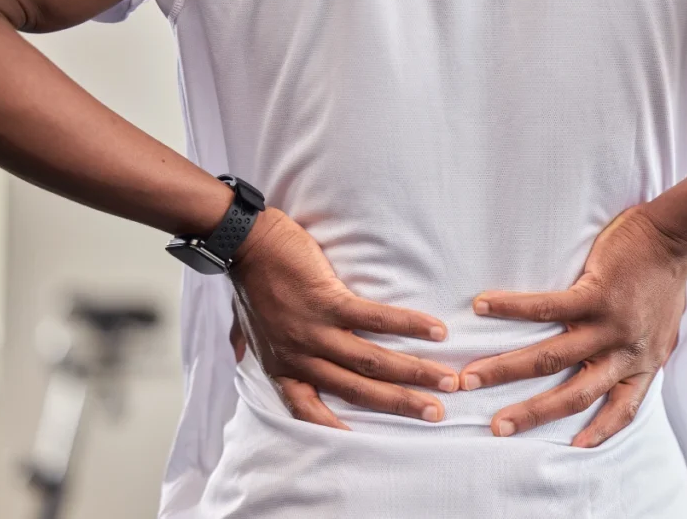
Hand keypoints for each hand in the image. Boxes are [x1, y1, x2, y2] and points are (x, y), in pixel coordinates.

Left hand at [228, 208, 459, 428]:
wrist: (243, 241)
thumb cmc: (250, 281)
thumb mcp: (245, 324)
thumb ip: (248, 343)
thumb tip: (239, 353)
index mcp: (282, 366)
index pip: (308, 410)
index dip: (334, 430)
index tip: (364, 445)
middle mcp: (300, 356)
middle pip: (357, 390)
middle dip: (400, 404)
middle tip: (436, 413)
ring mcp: (314, 331)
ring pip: (371, 362)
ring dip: (413, 373)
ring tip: (447, 379)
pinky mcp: (327, 301)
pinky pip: (375, 319)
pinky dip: (408, 325)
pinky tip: (435, 331)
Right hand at [458, 205, 686, 447]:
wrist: (678, 237)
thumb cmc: (667, 279)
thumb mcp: (664, 329)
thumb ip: (642, 350)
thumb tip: (624, 362)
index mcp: (643, 363)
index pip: (623, 410)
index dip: (599, 432)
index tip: (573, 448)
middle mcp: (625, 352)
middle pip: (573, 395)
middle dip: (531, 414)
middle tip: (496, 428)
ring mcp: (609, 325)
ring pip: (552, 357)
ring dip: (507, 368)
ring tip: (472, 376)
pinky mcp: (596, 293)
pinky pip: (547, 307)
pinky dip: (512, 307)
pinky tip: (484, 305)